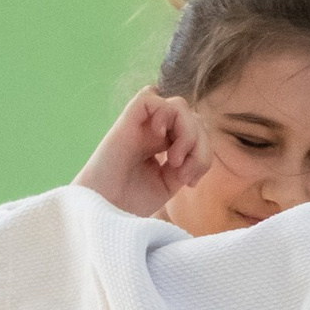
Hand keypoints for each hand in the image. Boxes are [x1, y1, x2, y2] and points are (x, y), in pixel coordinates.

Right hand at [78, 90, 206, 218]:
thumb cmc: (131, 202)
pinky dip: (165, 114)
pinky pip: (151, 97)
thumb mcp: (170, 182)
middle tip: (184, 175)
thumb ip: (188, 159)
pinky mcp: (126, 120)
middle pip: (194, 118)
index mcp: (164, 146)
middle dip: (201, 147)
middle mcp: (153, 131)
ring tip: (174, 161)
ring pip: (179, 106)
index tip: (190, 183)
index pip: (198, 132)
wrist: (106, 212)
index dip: (203, 154)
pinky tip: (160, 138)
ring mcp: (141, 125)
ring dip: (188, 133)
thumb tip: (200, 140)